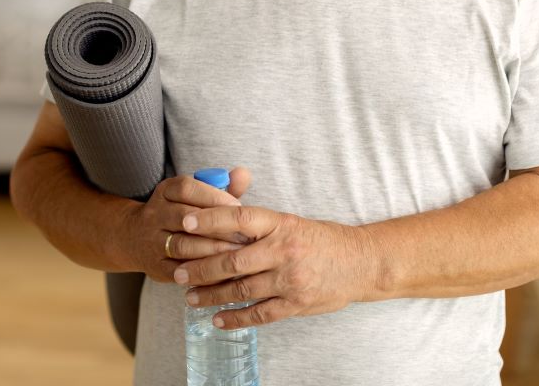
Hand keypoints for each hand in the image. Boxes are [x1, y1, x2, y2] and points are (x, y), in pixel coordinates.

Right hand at [124, 167, 253, 283]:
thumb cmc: (179, 214)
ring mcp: (153, 241)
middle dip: (218, 227)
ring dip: (212, 250)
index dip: (214, 197)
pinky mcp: (155, 266)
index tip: (238, 207)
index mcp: (165, 191)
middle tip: (244, 235)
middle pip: (185, 218)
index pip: (186, 188)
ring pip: (183, 245)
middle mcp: (155, 214)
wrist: (135, 238)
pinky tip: (222, 272)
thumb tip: (244, 173)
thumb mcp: (194, 196)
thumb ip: (221, 187)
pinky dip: (202, 272)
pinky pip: (179, 270)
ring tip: (237, 254)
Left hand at [173, 206, 379, 328]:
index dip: (210, 220)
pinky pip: (259, 314)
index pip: (238, 218)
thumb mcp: (291, 222)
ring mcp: (290, 279)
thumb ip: (259, 225)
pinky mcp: (296, 304)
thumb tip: (220, 220)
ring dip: (211, 295)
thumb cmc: (321, 240)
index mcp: (281, 223)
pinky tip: (217, 319)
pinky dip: (235, 318)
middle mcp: (283, 250)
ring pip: (241, 289)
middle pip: (232, 259)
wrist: (361, 263)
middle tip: (177, 271)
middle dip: (201, 267)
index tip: (186, 224)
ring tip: (189, 297)